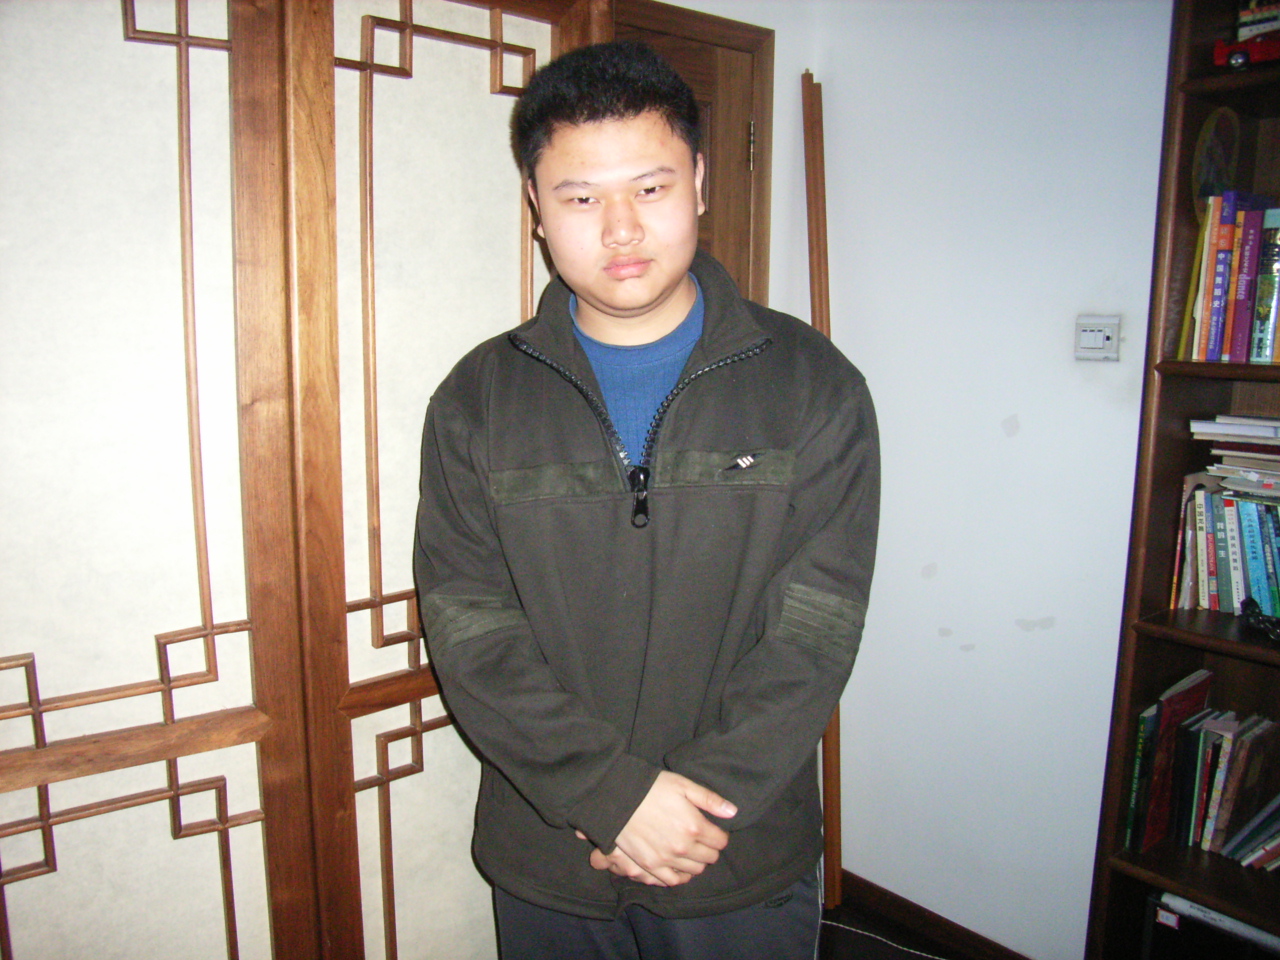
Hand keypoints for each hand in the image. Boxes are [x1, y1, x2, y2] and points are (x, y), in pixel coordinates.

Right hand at [588, 771, 735, 886]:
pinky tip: (679, 866)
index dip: (719, 835)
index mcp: (694, 826)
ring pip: (695, 870)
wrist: (617, 797)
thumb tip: (733, 812)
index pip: (720, 841)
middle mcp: (683, 847)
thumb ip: (709, 800)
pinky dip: (680, 876)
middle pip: (710, 858)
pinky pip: (673, 880)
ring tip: (690, 850)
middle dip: (710, 848)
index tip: (713, 830)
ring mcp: (666, 859)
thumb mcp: (683, 785)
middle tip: (701, 839)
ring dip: (697, 861)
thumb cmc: (651, 787)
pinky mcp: (650, 865)